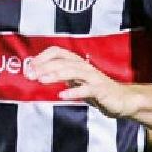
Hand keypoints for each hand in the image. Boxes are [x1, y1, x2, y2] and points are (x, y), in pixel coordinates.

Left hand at [24, 48, 142, 117]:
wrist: (122, 99)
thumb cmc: (95, 89)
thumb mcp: (74, 80)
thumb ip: (59, 76)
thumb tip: (36, 74)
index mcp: (77, 63)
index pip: (58, 51)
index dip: (42, 57)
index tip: (29, 67)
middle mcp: (84, 67)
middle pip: (63, 61)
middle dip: (44, 67)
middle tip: (29, 75)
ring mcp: (93, 78)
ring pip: (73, 71)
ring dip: (56, 75)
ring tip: (41, 80)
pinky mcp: (100, 90)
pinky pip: (86, 89)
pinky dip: (74, 92)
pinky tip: (61, 95)